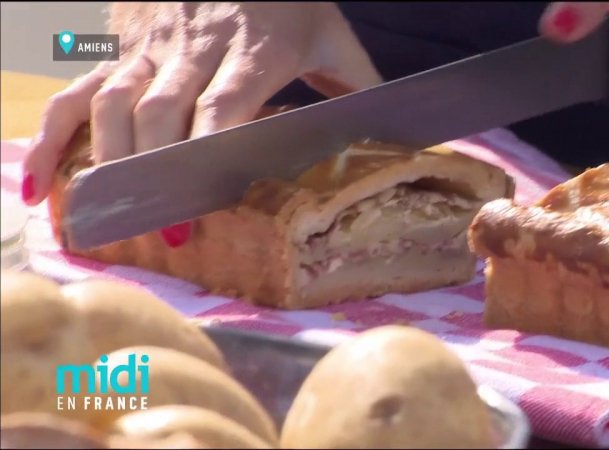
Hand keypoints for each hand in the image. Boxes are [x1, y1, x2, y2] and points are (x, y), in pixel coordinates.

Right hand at [22, 2, 380, 246]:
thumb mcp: (331, 34)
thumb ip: (359, 83)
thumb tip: (403, 130)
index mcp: (250, 52)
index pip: (219, 108)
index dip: (207, 158)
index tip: (202, 207)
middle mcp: (192, 52)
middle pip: (159, 114)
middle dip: (157, 175)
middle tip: (164, 230)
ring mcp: (150, 51)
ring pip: (112, 103)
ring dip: (105, 162)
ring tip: (108, 215)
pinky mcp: (122, 52)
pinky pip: (77, 92)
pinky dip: (53, 139)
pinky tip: (41, 182)